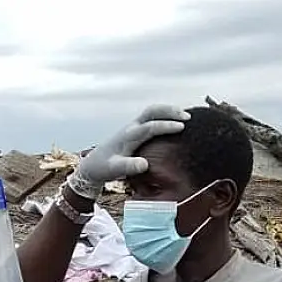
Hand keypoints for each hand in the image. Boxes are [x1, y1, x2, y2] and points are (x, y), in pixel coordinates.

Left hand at [68, 105, 189, 197]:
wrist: (93, 164)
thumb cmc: (104, 168)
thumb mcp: (115, 170)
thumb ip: (128, 167)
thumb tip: (144, 165)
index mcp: (128, 136)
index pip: (150, 127)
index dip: (166, 126)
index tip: (182, 127)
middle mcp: (131, 128)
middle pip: (152, 111)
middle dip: (170, 111)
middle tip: (187, 117)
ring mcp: (133, 127)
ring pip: (152, 112)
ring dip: (169, 111)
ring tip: (186, 116)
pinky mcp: (135, 130)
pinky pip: (151, 117)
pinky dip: (164, 115)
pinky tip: (175, 121)